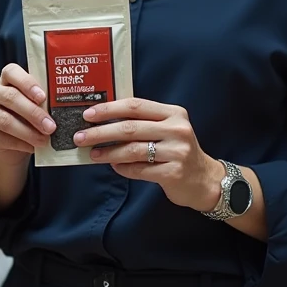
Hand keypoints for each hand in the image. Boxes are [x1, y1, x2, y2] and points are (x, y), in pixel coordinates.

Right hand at [0, 64, 56, 165]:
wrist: (13, 144)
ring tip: (44, 140)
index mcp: (6, 78)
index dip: (27, 83)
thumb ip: (43, 102)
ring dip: (27, 132)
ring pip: (5, 120)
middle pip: (10, 97)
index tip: (43, 97)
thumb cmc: (28, 118)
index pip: (11, 72)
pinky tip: (33, 147)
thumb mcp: (37, 106)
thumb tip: (61, 108)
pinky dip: (19, 144)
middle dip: (33, 113)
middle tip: (50, 126)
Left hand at [73, 98, 221, 211]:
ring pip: (133, 149)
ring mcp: (177, 151)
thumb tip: (103, 122)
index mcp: (174, 113)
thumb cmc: (178, 152)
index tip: (88, 114)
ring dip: (108, 152)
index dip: (109, 109)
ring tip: (92, 154)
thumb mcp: (168, 130)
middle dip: (101, 132)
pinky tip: (113, 166)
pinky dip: (123, 168)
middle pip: (130, 128)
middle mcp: (177, 129)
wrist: (205, 180)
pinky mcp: (174, 172)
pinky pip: (139, 169)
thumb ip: (143, 123)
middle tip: (81, 137)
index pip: (136, 105)